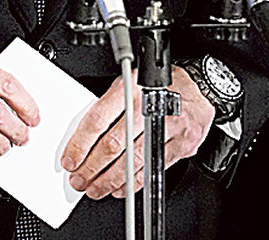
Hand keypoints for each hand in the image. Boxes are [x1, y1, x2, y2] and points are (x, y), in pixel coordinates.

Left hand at [60, 67, 213, 198]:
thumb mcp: (128, 80)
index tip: (70, 159)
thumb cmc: (158, 83)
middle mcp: (148, 108)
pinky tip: (120, 188)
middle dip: (92, 167)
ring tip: (95, 188)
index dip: (81, 144)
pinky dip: (134, 183)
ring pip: (132, 161)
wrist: (198, 85)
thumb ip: (108, 105)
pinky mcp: (181, 145)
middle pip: (114, 145)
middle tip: (79, 179)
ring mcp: (167, 128)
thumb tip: (83, 136)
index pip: (98, 120)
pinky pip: (152, 169)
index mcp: (130, 88)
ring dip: (109, 180)